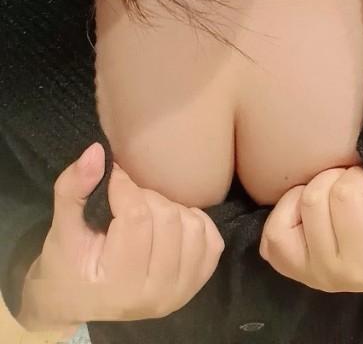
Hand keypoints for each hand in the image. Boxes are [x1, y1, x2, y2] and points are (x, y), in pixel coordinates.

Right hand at [17, 143, 224, 332]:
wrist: (79, 299)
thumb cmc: (68, 261)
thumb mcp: (62, 226)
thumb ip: (74, 187)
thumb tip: (97, 151)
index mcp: (117, 284)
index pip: (136, 217)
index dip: (124, 186)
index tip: (113, 179)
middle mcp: (154, 295)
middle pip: (168, 219)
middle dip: (145, 197)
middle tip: (126, 201)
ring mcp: (180, 293)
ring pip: (193, 227)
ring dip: (170, 209)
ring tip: (146, 214)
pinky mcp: (196, 286)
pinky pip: (212, 242)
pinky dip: (194, 224)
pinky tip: (170, 226)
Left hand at [259, 130, 362, 292]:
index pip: (344, 196)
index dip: (359, 176)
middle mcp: (334, 273)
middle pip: (312, 201)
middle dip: (334, 180)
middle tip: (355, 188)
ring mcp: (310, 275)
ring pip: (286, 215)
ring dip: (307, 195)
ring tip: (331, 197)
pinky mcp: (294, 270)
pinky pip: (271, 237)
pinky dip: (285, 215)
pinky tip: (308, 212)